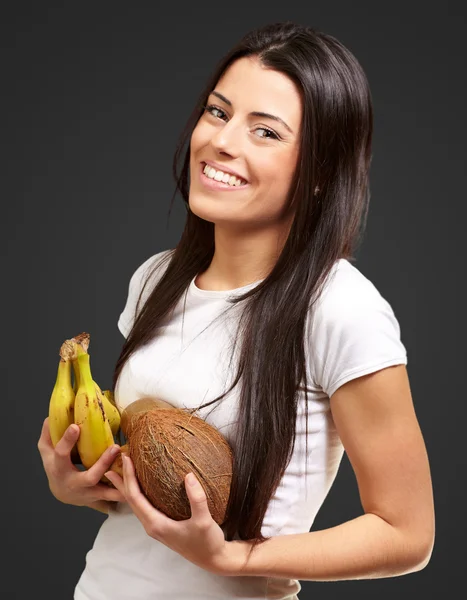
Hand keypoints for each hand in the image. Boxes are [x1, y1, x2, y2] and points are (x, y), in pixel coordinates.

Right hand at [37, 417, 126, 509]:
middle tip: (115, 447)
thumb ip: (49, 435)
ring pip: (105, 492)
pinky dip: (125, 492)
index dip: (67, 440)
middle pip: (90, 477)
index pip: (61, 453)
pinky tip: (138, 484)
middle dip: (103, 464)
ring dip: (119, 483)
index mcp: (60, 468)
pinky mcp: (99, 498)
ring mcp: (88, 493)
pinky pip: (114, 497)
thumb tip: (50, 417)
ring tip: (132, 472)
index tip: (75, 426)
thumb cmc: (57, 467)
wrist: (62, 493)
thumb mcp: (47, 452)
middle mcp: (74, 483)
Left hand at [104, 453, 231, 575]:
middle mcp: (151, 525)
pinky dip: (140, 491)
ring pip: (136, 502)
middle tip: (117, 459)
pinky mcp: (162, 524)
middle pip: (131, 499)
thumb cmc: (207, 542)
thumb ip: (197, 499)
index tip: (126, 458)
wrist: (212, 559)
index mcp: (156, 524)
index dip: (129, 477)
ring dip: (129, 485)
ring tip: (123, 469)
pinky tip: (143, 483)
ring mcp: (156, 525)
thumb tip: (188, 475)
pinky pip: (145, 505)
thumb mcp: (204, 521)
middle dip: (123, 479)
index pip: (135, 497)